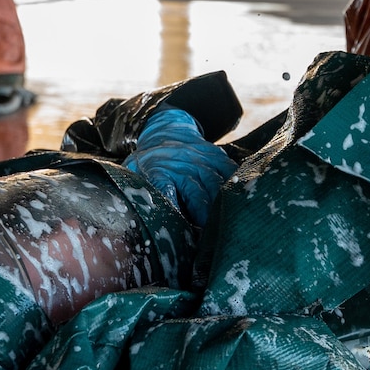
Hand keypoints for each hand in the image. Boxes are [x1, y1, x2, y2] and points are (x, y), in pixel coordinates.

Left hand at [123, 107, 236, 225]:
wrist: (165, 131)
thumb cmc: (146, 163)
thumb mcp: (130, 172)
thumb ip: (131, 191)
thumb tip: (127, 214)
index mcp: (159, 171)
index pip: (166, 191)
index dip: (175, 211)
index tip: (182, 231)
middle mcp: (183, 165)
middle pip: (197, 193)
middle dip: (204, 216)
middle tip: (209, 238)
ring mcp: (202, 160)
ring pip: (216, 184)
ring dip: (221, 206)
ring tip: (227, 226)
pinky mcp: (217, 156)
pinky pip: (230, 171)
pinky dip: (237, 186)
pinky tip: (242, 202)